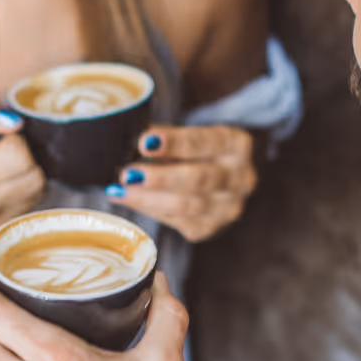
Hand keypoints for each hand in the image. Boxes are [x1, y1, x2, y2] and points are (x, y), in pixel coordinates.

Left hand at [110, 126, 256, 242]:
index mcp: (237, 145)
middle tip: (127, 174)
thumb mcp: (191, 133)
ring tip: (120, 191)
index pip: (205, 142)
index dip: (174, 143)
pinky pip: (179, 223)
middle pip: (198, 180)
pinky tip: (132, 201)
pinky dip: (152, 211)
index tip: (144, 142)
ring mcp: (228, 207)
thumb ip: (167, 137)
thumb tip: (132, 141)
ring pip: (187, 207)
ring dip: (149, 199)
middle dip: (159, 178)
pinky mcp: (212, 227)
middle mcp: (240, 178)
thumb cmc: (198, 150)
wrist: (219, 177)